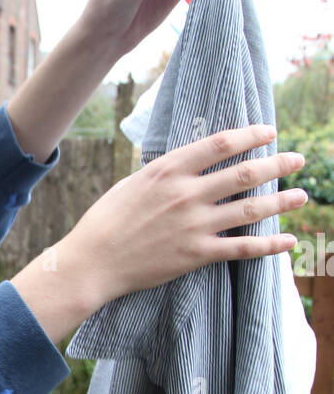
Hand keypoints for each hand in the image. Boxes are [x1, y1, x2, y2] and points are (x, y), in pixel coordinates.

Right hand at [56, 125, 304, 308]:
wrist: (93, 261)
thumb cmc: (106, 220)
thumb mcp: (133, 183)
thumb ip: (165, 173)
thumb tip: (188, 164)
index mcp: (169, 169)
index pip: (222, 143)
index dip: (251, 135)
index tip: (269, 132)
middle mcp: (187, 193)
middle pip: (245, 173)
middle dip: (277, 164)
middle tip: (298, 160)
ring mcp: (194, 224)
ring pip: (250, 208)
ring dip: (281, 201)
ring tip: (301, 195)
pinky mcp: (196, 255)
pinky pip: (242, 247)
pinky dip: (269, 245)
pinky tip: (288, 240)